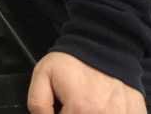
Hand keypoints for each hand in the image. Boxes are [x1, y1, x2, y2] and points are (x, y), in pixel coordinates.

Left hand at [27, 52, 145, 113]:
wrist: (105, 44)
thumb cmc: (74, 60)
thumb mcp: (43, 74)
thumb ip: (38, 103)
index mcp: (80, 110)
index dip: (60, 113)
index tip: (61, 107)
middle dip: (75, 113)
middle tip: (74, 103)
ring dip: (92, 112)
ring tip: (89, 102)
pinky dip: (112, 112)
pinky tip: (106, 105)